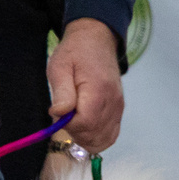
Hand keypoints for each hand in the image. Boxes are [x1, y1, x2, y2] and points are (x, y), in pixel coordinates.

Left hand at [47, 17, 124, 153]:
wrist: (96, 40)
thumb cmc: (74, 52)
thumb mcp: (60, 66)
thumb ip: (61, 91)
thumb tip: (59, 114)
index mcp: (98, 90)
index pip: (85, 124)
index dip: (68, 125)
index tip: (59, 113)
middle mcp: (113, 102)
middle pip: (94, 135)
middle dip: (75, 133)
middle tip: (65, 117)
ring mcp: (118, 107)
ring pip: (104, 139)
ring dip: (85, 138)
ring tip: (74, 122)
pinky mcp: (119, 110)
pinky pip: (111, 135)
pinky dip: (97, 138)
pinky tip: (85, 129)